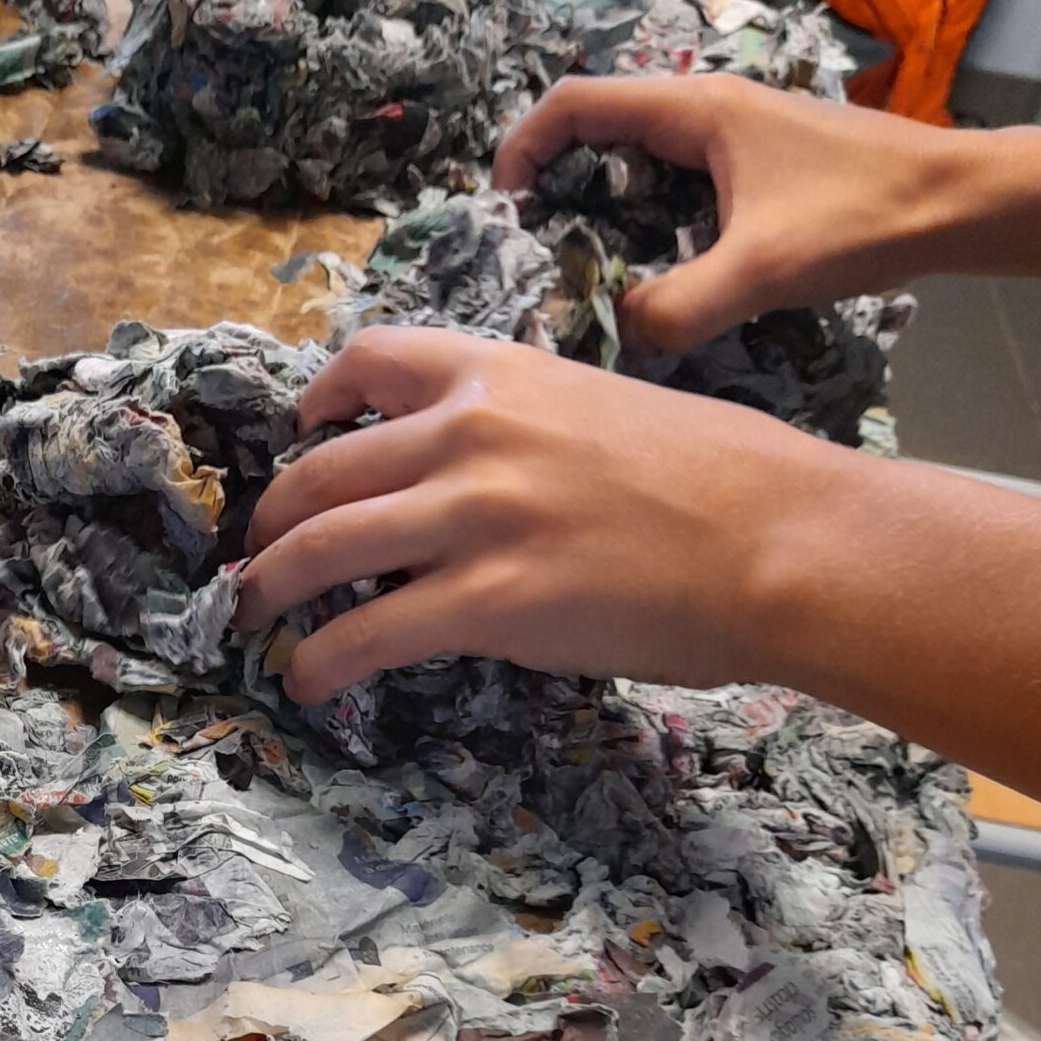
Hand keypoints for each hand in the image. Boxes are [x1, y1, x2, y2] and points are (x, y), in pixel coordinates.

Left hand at [241, 323, 1040, 806]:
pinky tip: (306, 682)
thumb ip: (534, 430)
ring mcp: (473, 516)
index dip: (318, 400)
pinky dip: (320, 661)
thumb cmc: (728, 484)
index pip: (373, 358)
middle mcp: (470, 433)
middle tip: (258, 554)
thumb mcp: (612, 411)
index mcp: (504, 377)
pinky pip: (366, 633)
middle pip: (321, 469)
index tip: (302, 430)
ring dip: (270, 588)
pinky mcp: (485, 601)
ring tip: (254, 619)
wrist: (786, 541)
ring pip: (319, 549)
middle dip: (273, 517)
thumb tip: (491, 476)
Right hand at [491, 75, 1002, 350]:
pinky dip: (646, 217)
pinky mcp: (756, 163)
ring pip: (639, 158)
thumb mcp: (762, 272)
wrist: (957, 201)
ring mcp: (734, 134)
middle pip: (600, 128)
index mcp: (695, 110)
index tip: (503, 204)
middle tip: (535, 248)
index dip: (523, 146)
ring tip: (586, 267)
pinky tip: (655, 270)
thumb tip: (622, 332)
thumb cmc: (863, 216)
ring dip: (602, 204)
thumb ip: (678, 307)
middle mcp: (707, 108)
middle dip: (556, 181)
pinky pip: (675, 181)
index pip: (575, 102)